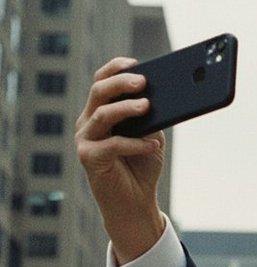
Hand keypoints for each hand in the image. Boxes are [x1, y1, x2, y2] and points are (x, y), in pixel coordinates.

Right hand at [75, 57, 165, 263]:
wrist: (134, 202)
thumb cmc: (142, 167)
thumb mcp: (151, 137)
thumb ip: (151, 118)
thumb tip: (161, 98)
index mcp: (101, 112)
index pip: (101, 82)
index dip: (116, 69)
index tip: (136, 63)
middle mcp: (88, 122)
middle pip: (98, 92)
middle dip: (121, 83)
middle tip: (143, 82)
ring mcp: (86, 139)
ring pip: (102, 114)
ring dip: (126, 108)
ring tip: (147, 106)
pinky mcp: (88, 158)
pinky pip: (111, 144)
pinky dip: (134, 143)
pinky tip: (151, 144)